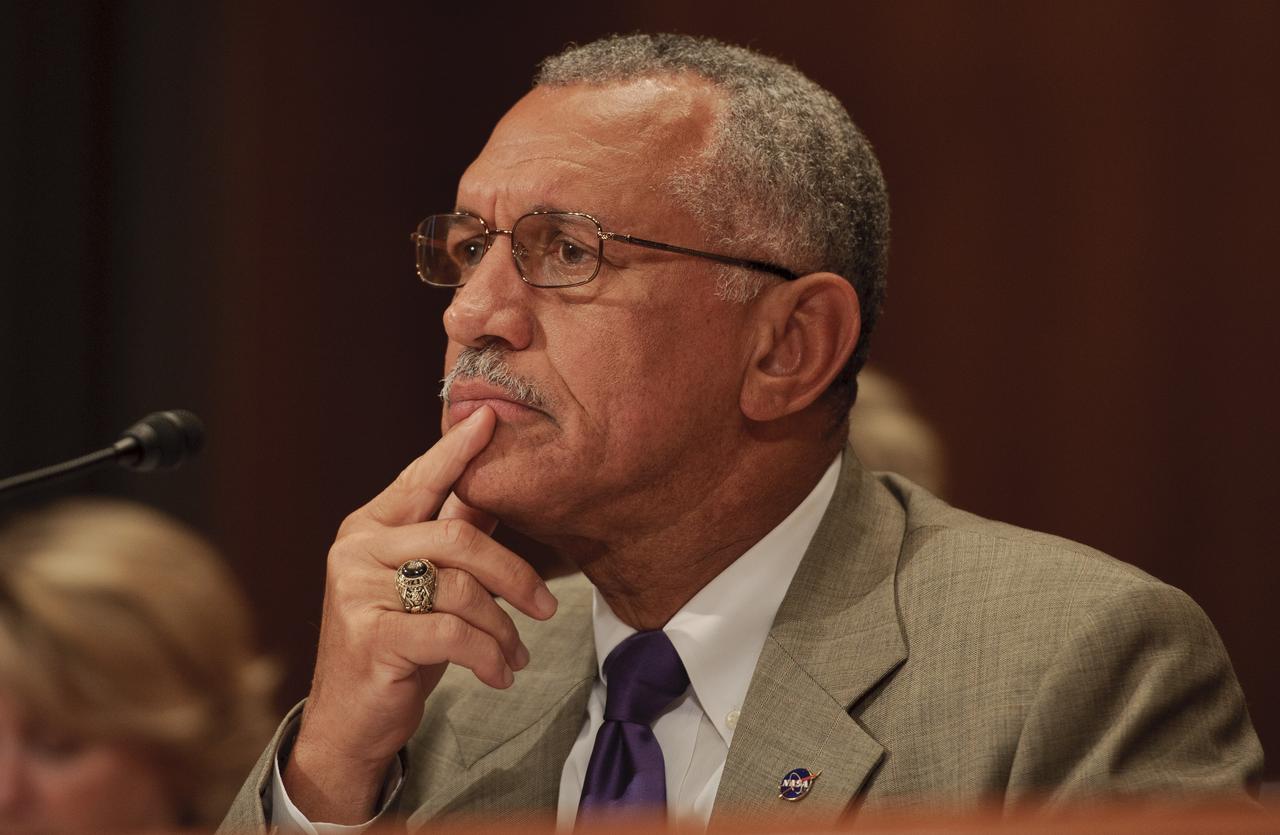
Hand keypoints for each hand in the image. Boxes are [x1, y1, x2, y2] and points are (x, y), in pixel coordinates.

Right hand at [283, 406, 557, 822]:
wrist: (349, 722)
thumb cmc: (393, 646)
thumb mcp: (424, 587)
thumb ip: (451, 535)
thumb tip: (493, 491)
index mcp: (368, 527)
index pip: (421, 479)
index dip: (457, 449)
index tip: (489, 416)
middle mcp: (356, 550)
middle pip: (458, 538)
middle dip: (514, 573)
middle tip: (545, 606)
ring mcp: (358, 592)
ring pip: (461, 590)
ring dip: (503, 628)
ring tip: (515, 653)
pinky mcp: (371, 636)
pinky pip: (453, 634)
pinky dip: (488, 655)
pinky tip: (499, 673)